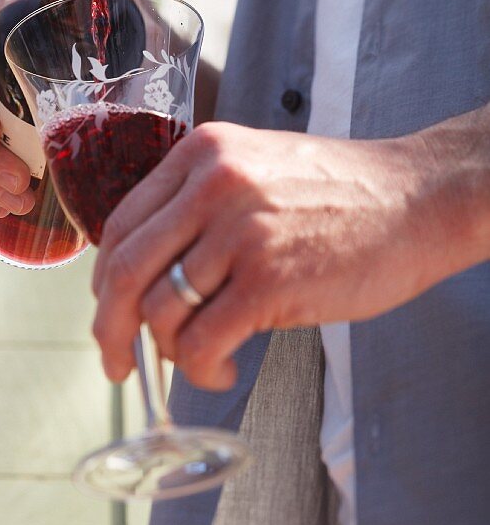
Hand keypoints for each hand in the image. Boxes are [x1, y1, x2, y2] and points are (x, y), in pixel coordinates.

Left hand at [92, 121, 444, 389]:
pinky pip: (203, 340)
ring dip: (168, 352)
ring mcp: (240, 232)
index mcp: (200, 155)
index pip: (121, 226)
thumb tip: (151, 275)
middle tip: (117, 363)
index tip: (110, 314)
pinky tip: (222, 370)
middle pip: (125, 270)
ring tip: (199, 359)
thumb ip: (199, 206)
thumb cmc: (340, 193)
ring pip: (161, 310)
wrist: (418, 198)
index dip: (106, 282)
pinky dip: (201, 368)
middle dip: (110, 329)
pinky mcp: (269, 280)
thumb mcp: (255, 169)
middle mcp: (211, 185)